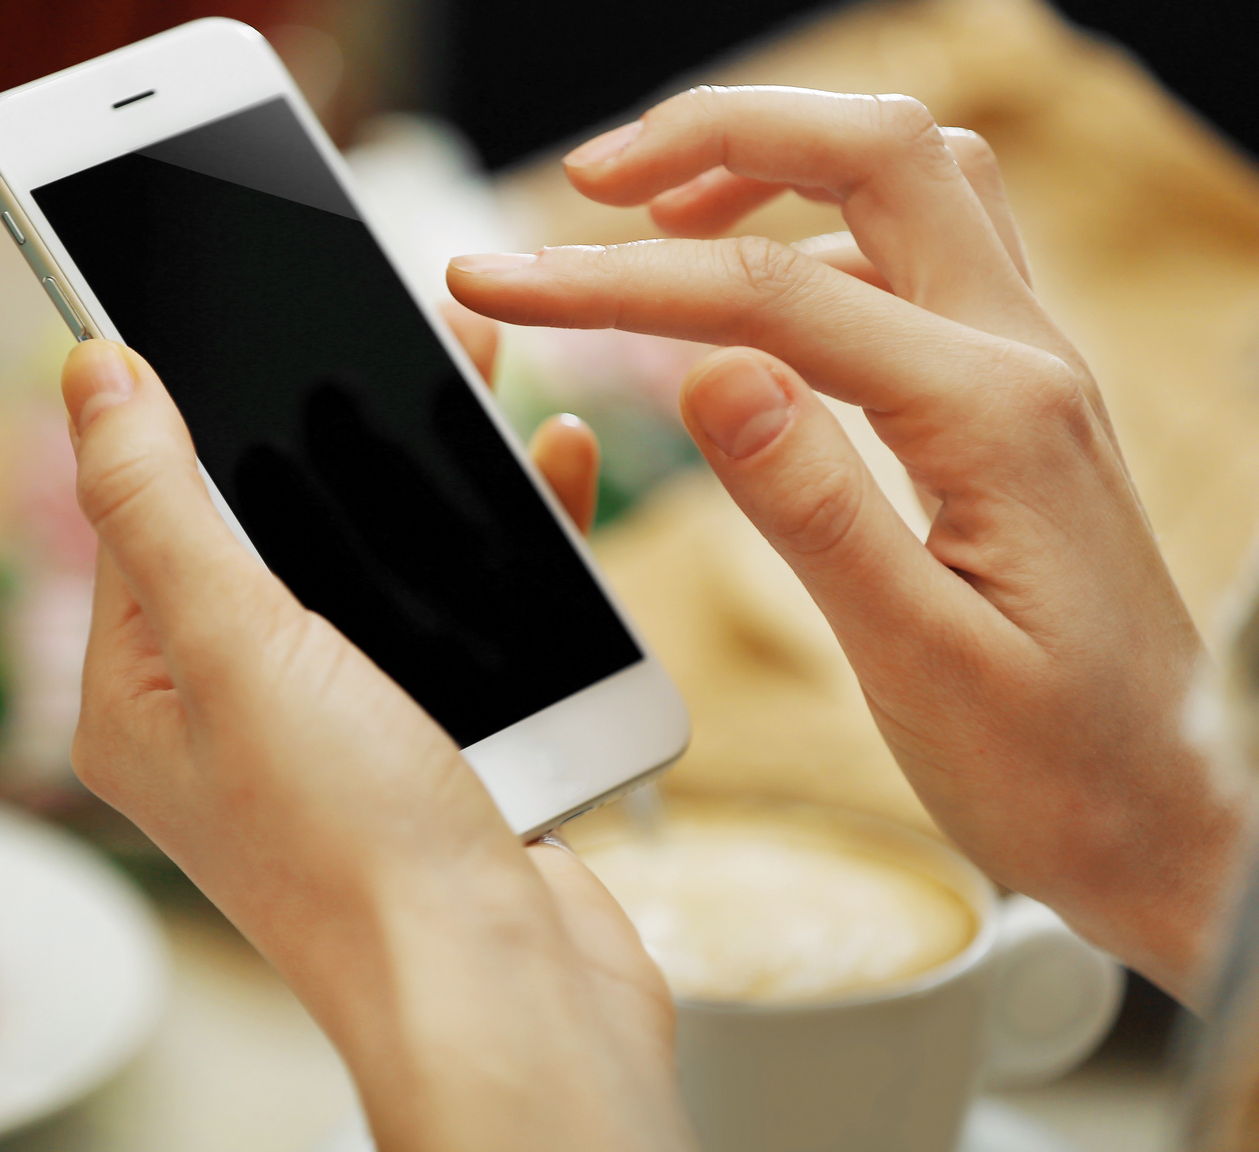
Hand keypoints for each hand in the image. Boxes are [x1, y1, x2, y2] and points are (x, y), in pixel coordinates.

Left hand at [60, 334, 685, 1150]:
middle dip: (325, 419)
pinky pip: (459, 610)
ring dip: (424, 466)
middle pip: (269, 523)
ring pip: (375, 558)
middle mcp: (231, 713)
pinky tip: (542, 470)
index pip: (140, 517)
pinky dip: (500, 542)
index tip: (221, 303)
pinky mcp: (437, 739)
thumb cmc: (355, 853)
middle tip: (377, 313)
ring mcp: (338, 728)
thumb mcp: (235, 650)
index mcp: (143, 698)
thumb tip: (91, 375)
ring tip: (470, 359)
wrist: (505, 999)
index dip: (179, 407)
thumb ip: (161, 505)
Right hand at [448, 85, 1250, 1000]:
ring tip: (656, 212)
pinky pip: (919, 256)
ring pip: (910, 181)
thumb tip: (706, 371)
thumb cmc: (1058, 768)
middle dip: (720, 134)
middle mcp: (1024, 362)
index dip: (619, 279)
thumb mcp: (921, 663)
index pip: (773, 297)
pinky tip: (747, 306)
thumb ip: (815, 509)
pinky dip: (816, 232)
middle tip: (592, 180)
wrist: (1174, 818)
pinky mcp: (1010, 402)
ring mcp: (1025, 371)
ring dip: (778, 163)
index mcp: (993, 422)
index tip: (505, 277)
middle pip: (878, 152)